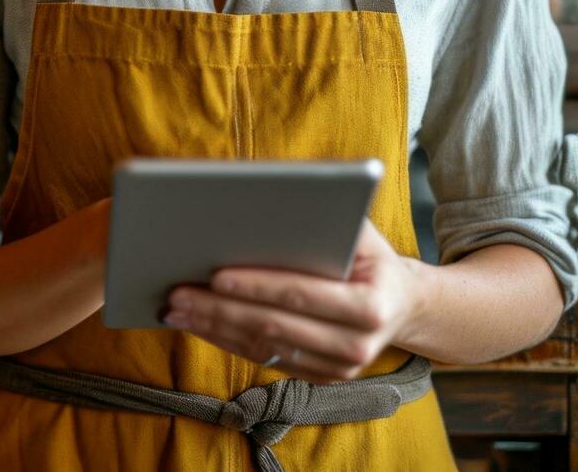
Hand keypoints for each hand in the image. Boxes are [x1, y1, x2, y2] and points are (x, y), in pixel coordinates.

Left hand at [160, 218, 426, 383]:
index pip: (301, 295)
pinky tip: (198, 323)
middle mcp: (357, 346)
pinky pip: (264, 359)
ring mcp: (338, 369)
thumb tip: (269, 197)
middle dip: (219, 309)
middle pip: (274, 326)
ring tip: (176, 309)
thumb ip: (326, 217)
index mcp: (370, 307)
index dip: (257, 286)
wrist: (402, 304)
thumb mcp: (361, 231)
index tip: (216, 276)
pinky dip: (226, 340)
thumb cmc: (370, 255)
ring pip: (263, 347)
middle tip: (177, 293)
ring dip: (213, 328)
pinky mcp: (318, 379)